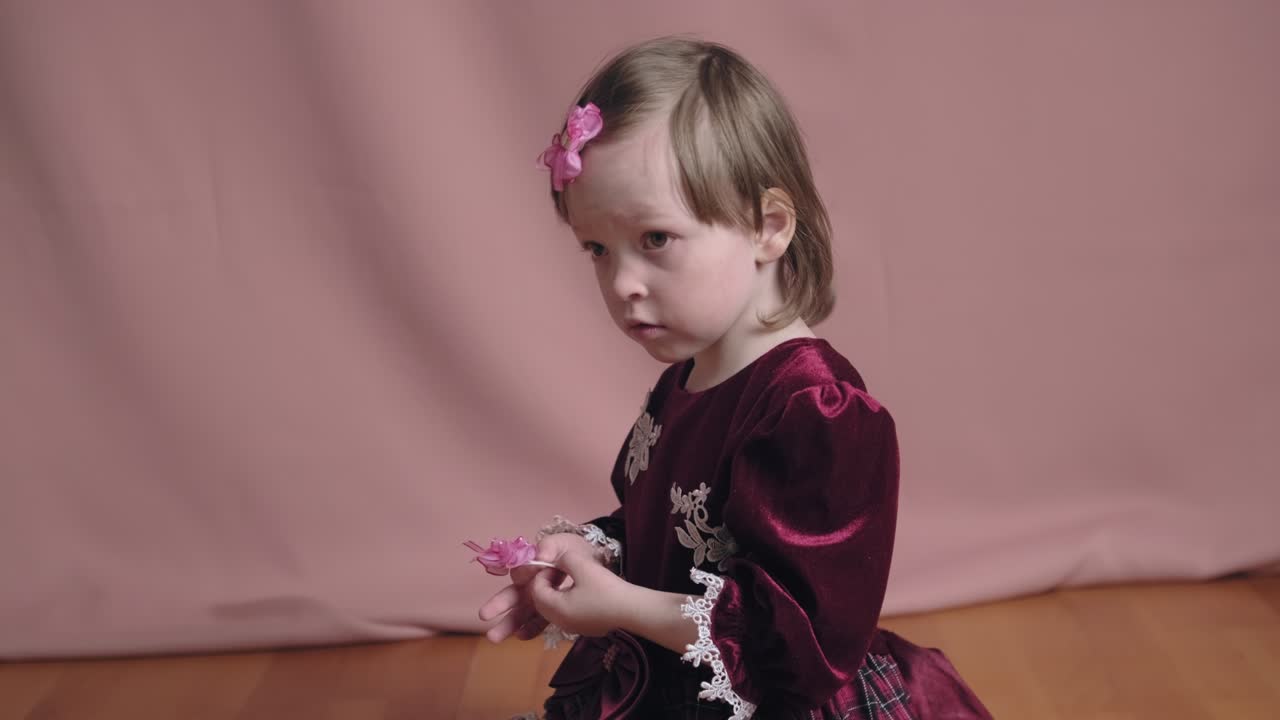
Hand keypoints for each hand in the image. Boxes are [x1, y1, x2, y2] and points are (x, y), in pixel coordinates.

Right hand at [477, 533, 597, 642]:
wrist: (597, 565)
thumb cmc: (575, 551)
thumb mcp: (564, 543)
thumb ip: (549, 545)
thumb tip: (538, 556)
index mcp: (533, 568)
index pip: (521, 573)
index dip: (521, 576)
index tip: (523, 577)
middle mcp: (533, 585)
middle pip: (514, 595)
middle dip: (499, 605)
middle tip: (484, 614)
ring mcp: (543, 600)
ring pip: (523, 613)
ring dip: (509, 624)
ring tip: (494, 637)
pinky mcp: (555, 613)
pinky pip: (540, 623)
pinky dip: (531, 629)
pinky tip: (521, 636)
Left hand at [529, 544, 628, 637]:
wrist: (632, 609)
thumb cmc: (606, 588)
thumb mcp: (583, 566)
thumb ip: (564, 559)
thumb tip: (556, 559)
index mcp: (557, 609)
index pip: (536, 591)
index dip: (542, 575)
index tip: (556, 566)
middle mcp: (560, 622)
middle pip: (541, 603)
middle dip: (545, 586)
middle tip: (558, 572)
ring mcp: (572, 628)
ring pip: (552, 611)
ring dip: (554, 595)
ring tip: (567, 581)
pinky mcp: (583, 629)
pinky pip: (565, 616)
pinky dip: (564, 604)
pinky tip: (578, 594)